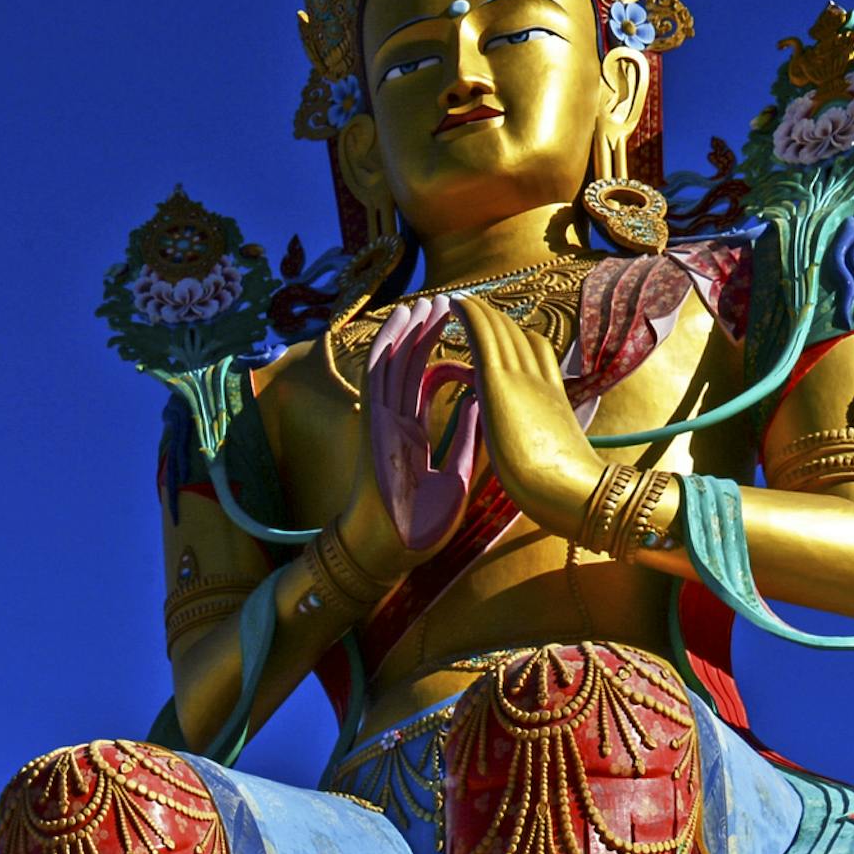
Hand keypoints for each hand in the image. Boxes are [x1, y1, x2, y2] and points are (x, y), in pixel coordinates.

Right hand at [359, 296, 481, 557]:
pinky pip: (377, 378)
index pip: (426, 384)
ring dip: (407, 332)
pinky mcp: (373, 425)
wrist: (393, 551)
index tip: (461, 333)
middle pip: (410, 367)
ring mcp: (383, 423)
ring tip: (424, 302)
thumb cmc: (421, 526)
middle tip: (444, 302)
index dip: (442, 356)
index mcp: (414, 436)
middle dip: (425, 333)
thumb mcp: (458, 477)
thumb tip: (479, 404)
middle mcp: (396, 424)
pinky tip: (398, 323)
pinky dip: (387, 348)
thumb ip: (467, 440)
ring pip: (394, 365)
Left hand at [453, 293, 598, 543]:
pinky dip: (468, 316)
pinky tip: (453, 305)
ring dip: (481, 312)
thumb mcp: (559, 459)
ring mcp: (522, 378)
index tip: (505, 332)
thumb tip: (540, 447)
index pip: (539, 355)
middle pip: (520, 336)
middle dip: (498, 320)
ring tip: (461, 301)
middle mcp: (542, 380)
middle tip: (475, 307)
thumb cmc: (567, 489)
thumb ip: (548, 444)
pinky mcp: (498, 382)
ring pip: (501, 330)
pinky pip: (481, 336)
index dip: (520, 339)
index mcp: (556, 399)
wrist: (570, 489)